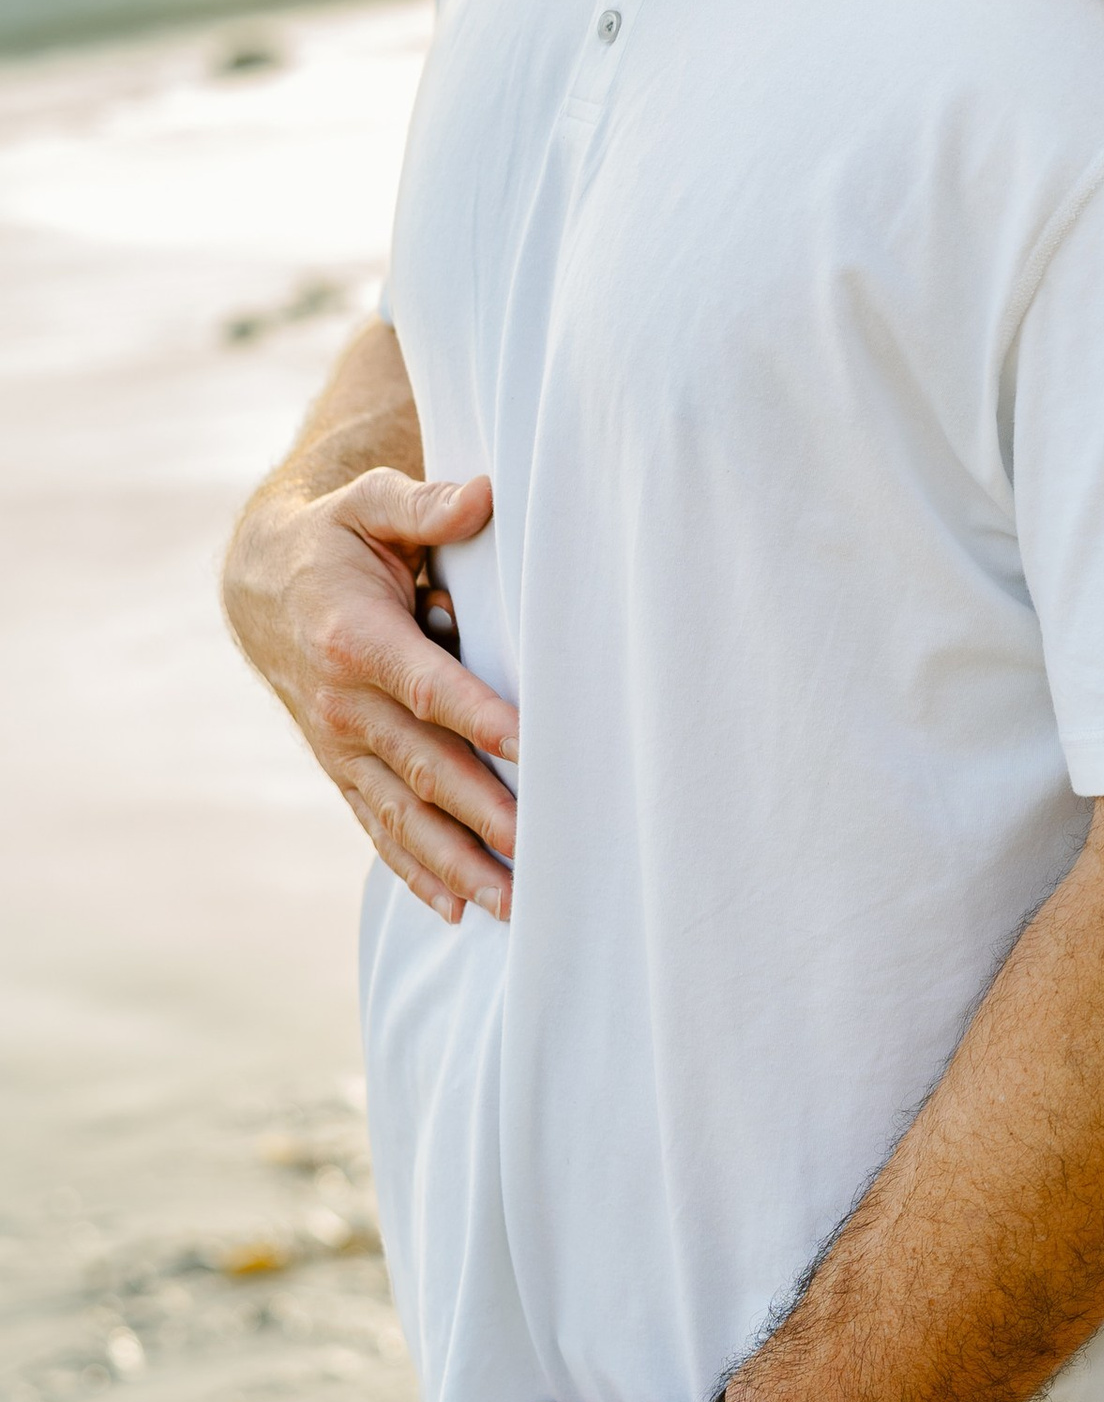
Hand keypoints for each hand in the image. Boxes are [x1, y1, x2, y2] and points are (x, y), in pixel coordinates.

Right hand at [223, 465, 519, 923]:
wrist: (260, 584)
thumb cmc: (337, 537)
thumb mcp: (369, 503)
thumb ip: (422, 503)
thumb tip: (482, 495)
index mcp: (355, 639)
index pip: (429, 688)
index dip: (481, 719)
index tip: (532, 749)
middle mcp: (343, 704)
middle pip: (425, 767)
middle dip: (485, 814)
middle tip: (544, 850)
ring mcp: (340, 745)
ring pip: (405, 814)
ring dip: (459, 863)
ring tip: (515, 904)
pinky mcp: (341, 768)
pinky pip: (379, 826)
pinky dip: (415, 868)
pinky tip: (457, 907)